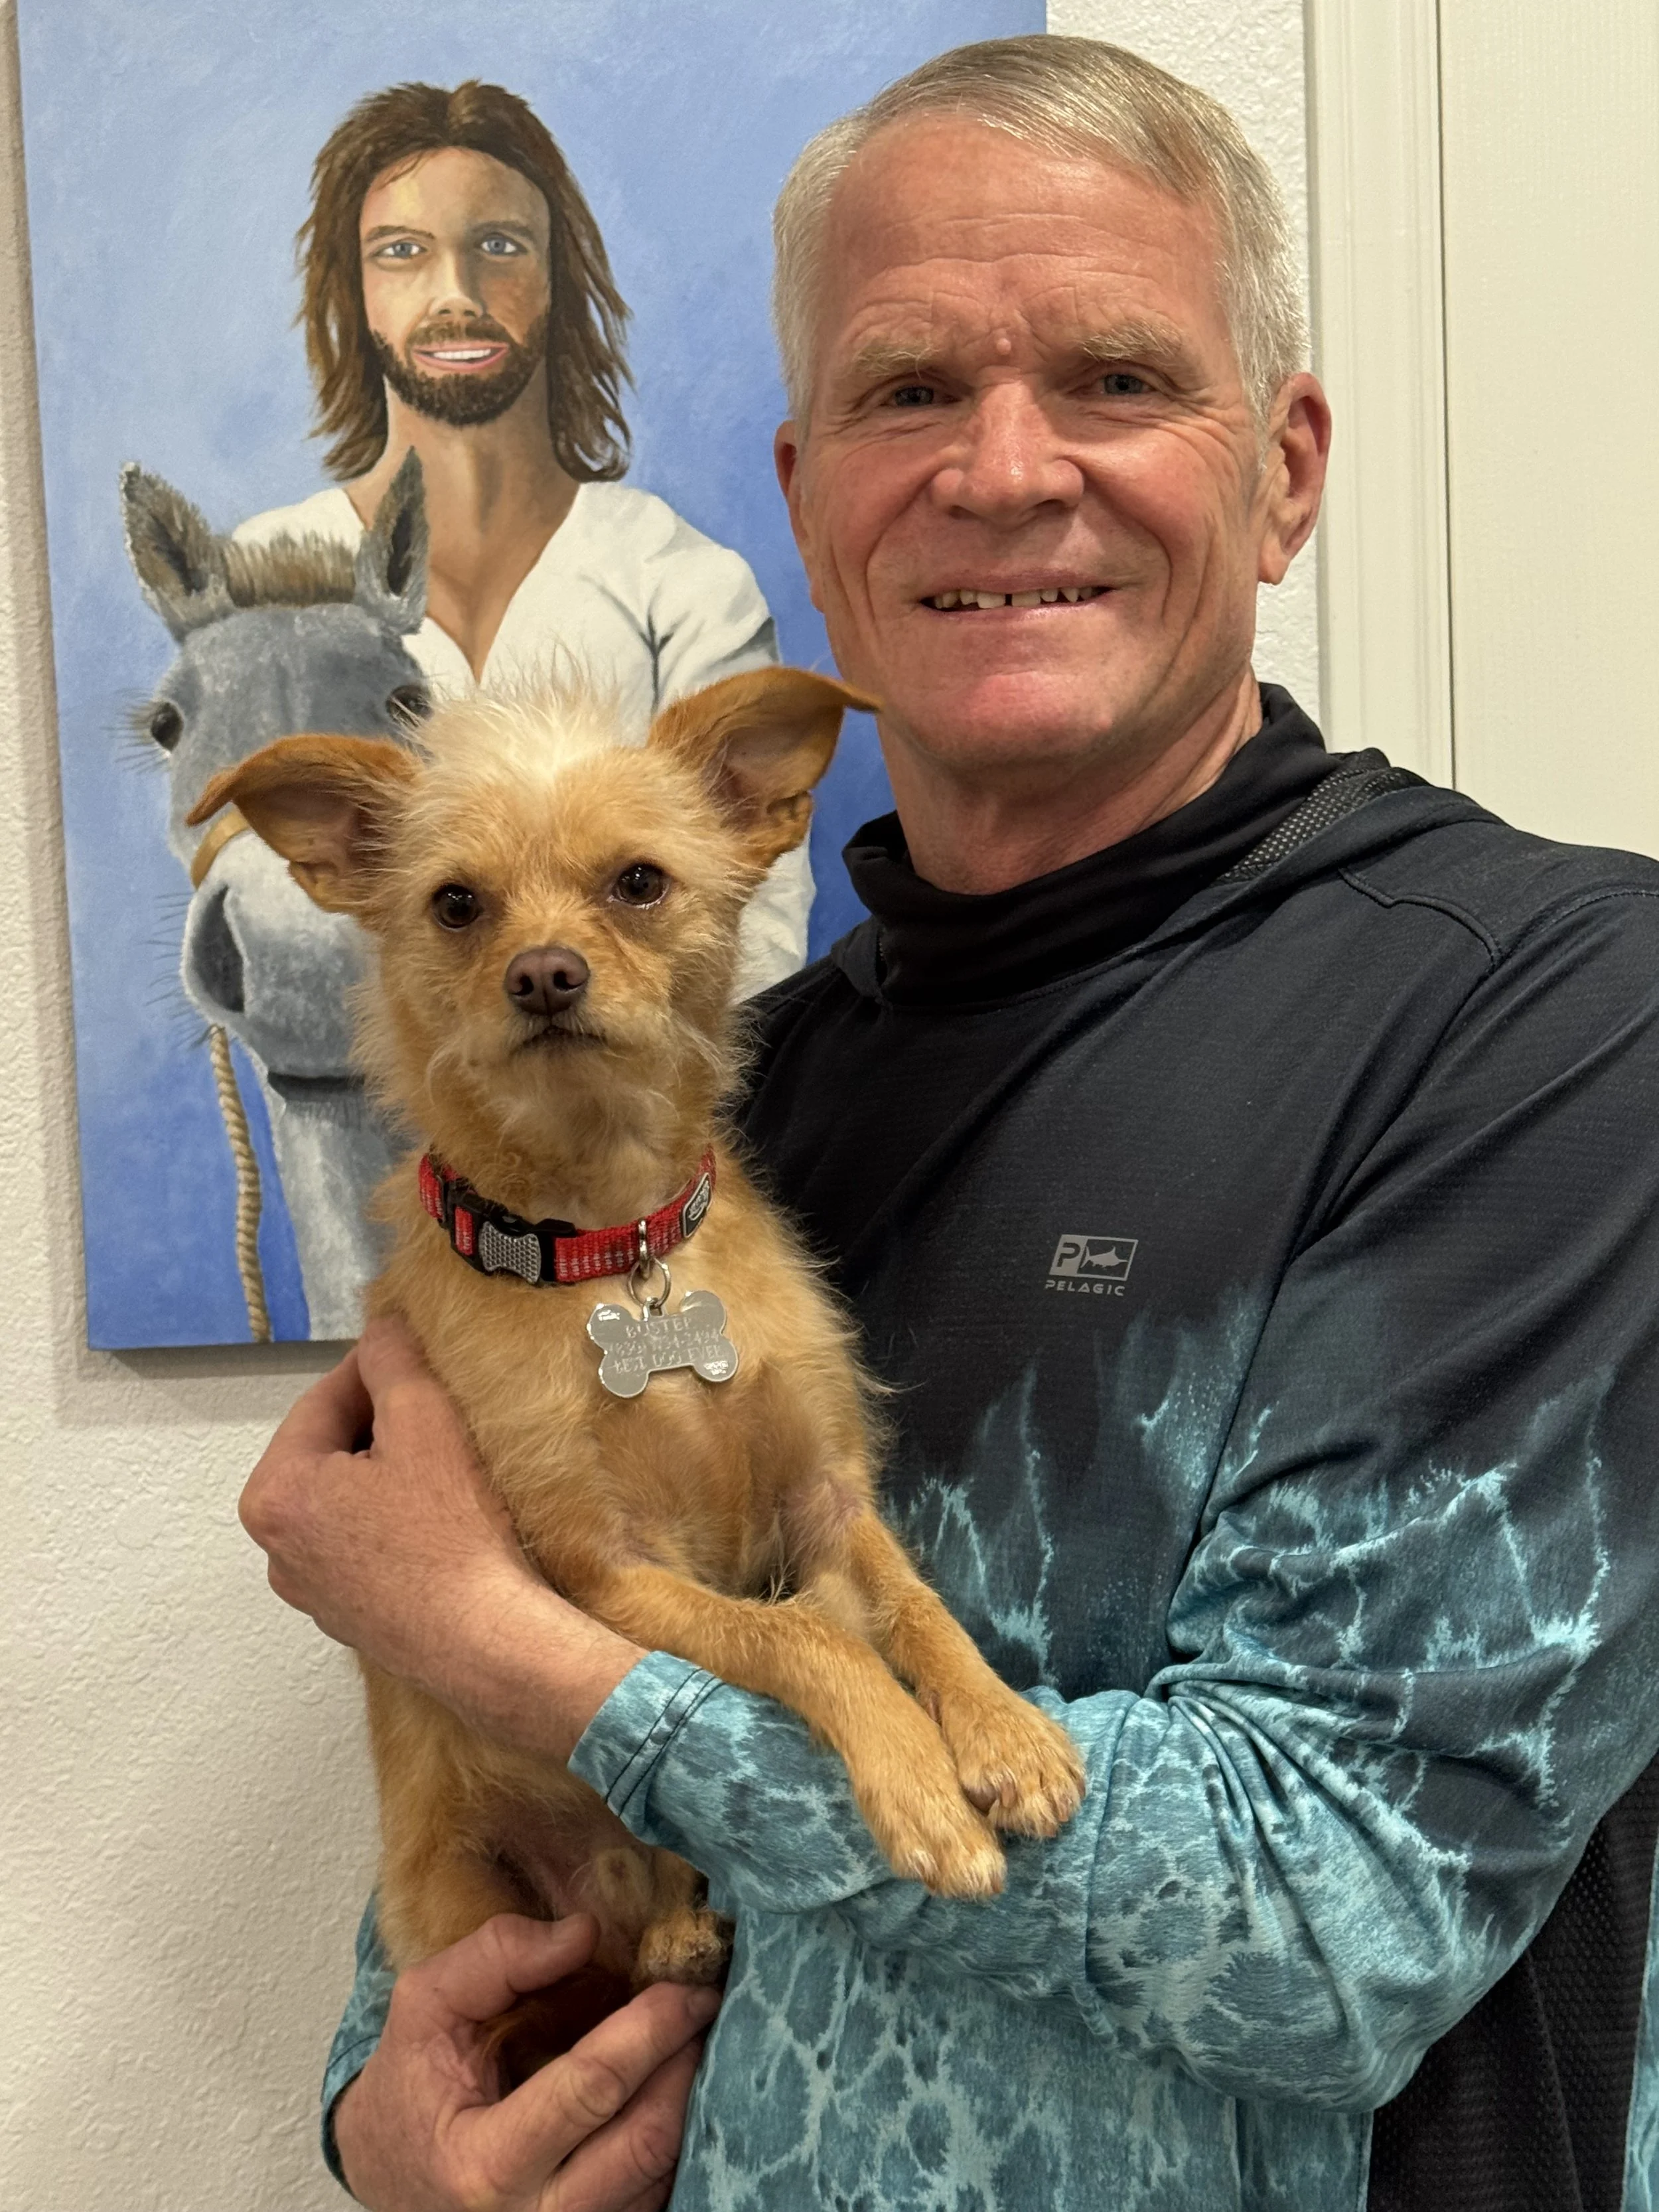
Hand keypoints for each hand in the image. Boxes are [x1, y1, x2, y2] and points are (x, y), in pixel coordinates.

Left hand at [239, 1317, 641, 1757]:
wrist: (485, 1642)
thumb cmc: (450, 1531)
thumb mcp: (424, 1420)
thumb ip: (392, 1360)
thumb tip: (380, 1324)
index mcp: (274, 1494)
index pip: (324, 1399)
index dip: (377, 1367)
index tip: (421, 1354)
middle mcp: (275, 1548)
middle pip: (331, 1452)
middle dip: (382, 1424)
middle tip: (440, 1410)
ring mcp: (311, 1591)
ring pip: (349, 1500)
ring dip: (389, 1472)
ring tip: (446, 1463)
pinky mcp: (349, 1619)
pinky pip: (365, 1545)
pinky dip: (396, 1521)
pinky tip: (443, 1520)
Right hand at [335, 1912, 717, 2211]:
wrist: (392, 2171)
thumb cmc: (413, 2084)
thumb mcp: (427, 2005)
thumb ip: (496, 1956)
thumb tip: (584, 1932)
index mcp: (484, 2163)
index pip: (591, 2090)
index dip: (649, 2031)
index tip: (687, 1986)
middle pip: (645, 2142)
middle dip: (685, 2063)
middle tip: (706, 2004)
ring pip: (662, 2174)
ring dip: (689, 2098)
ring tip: (693, 2037)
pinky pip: (658, 2194)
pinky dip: (676, 2136)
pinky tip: (671, 2085)